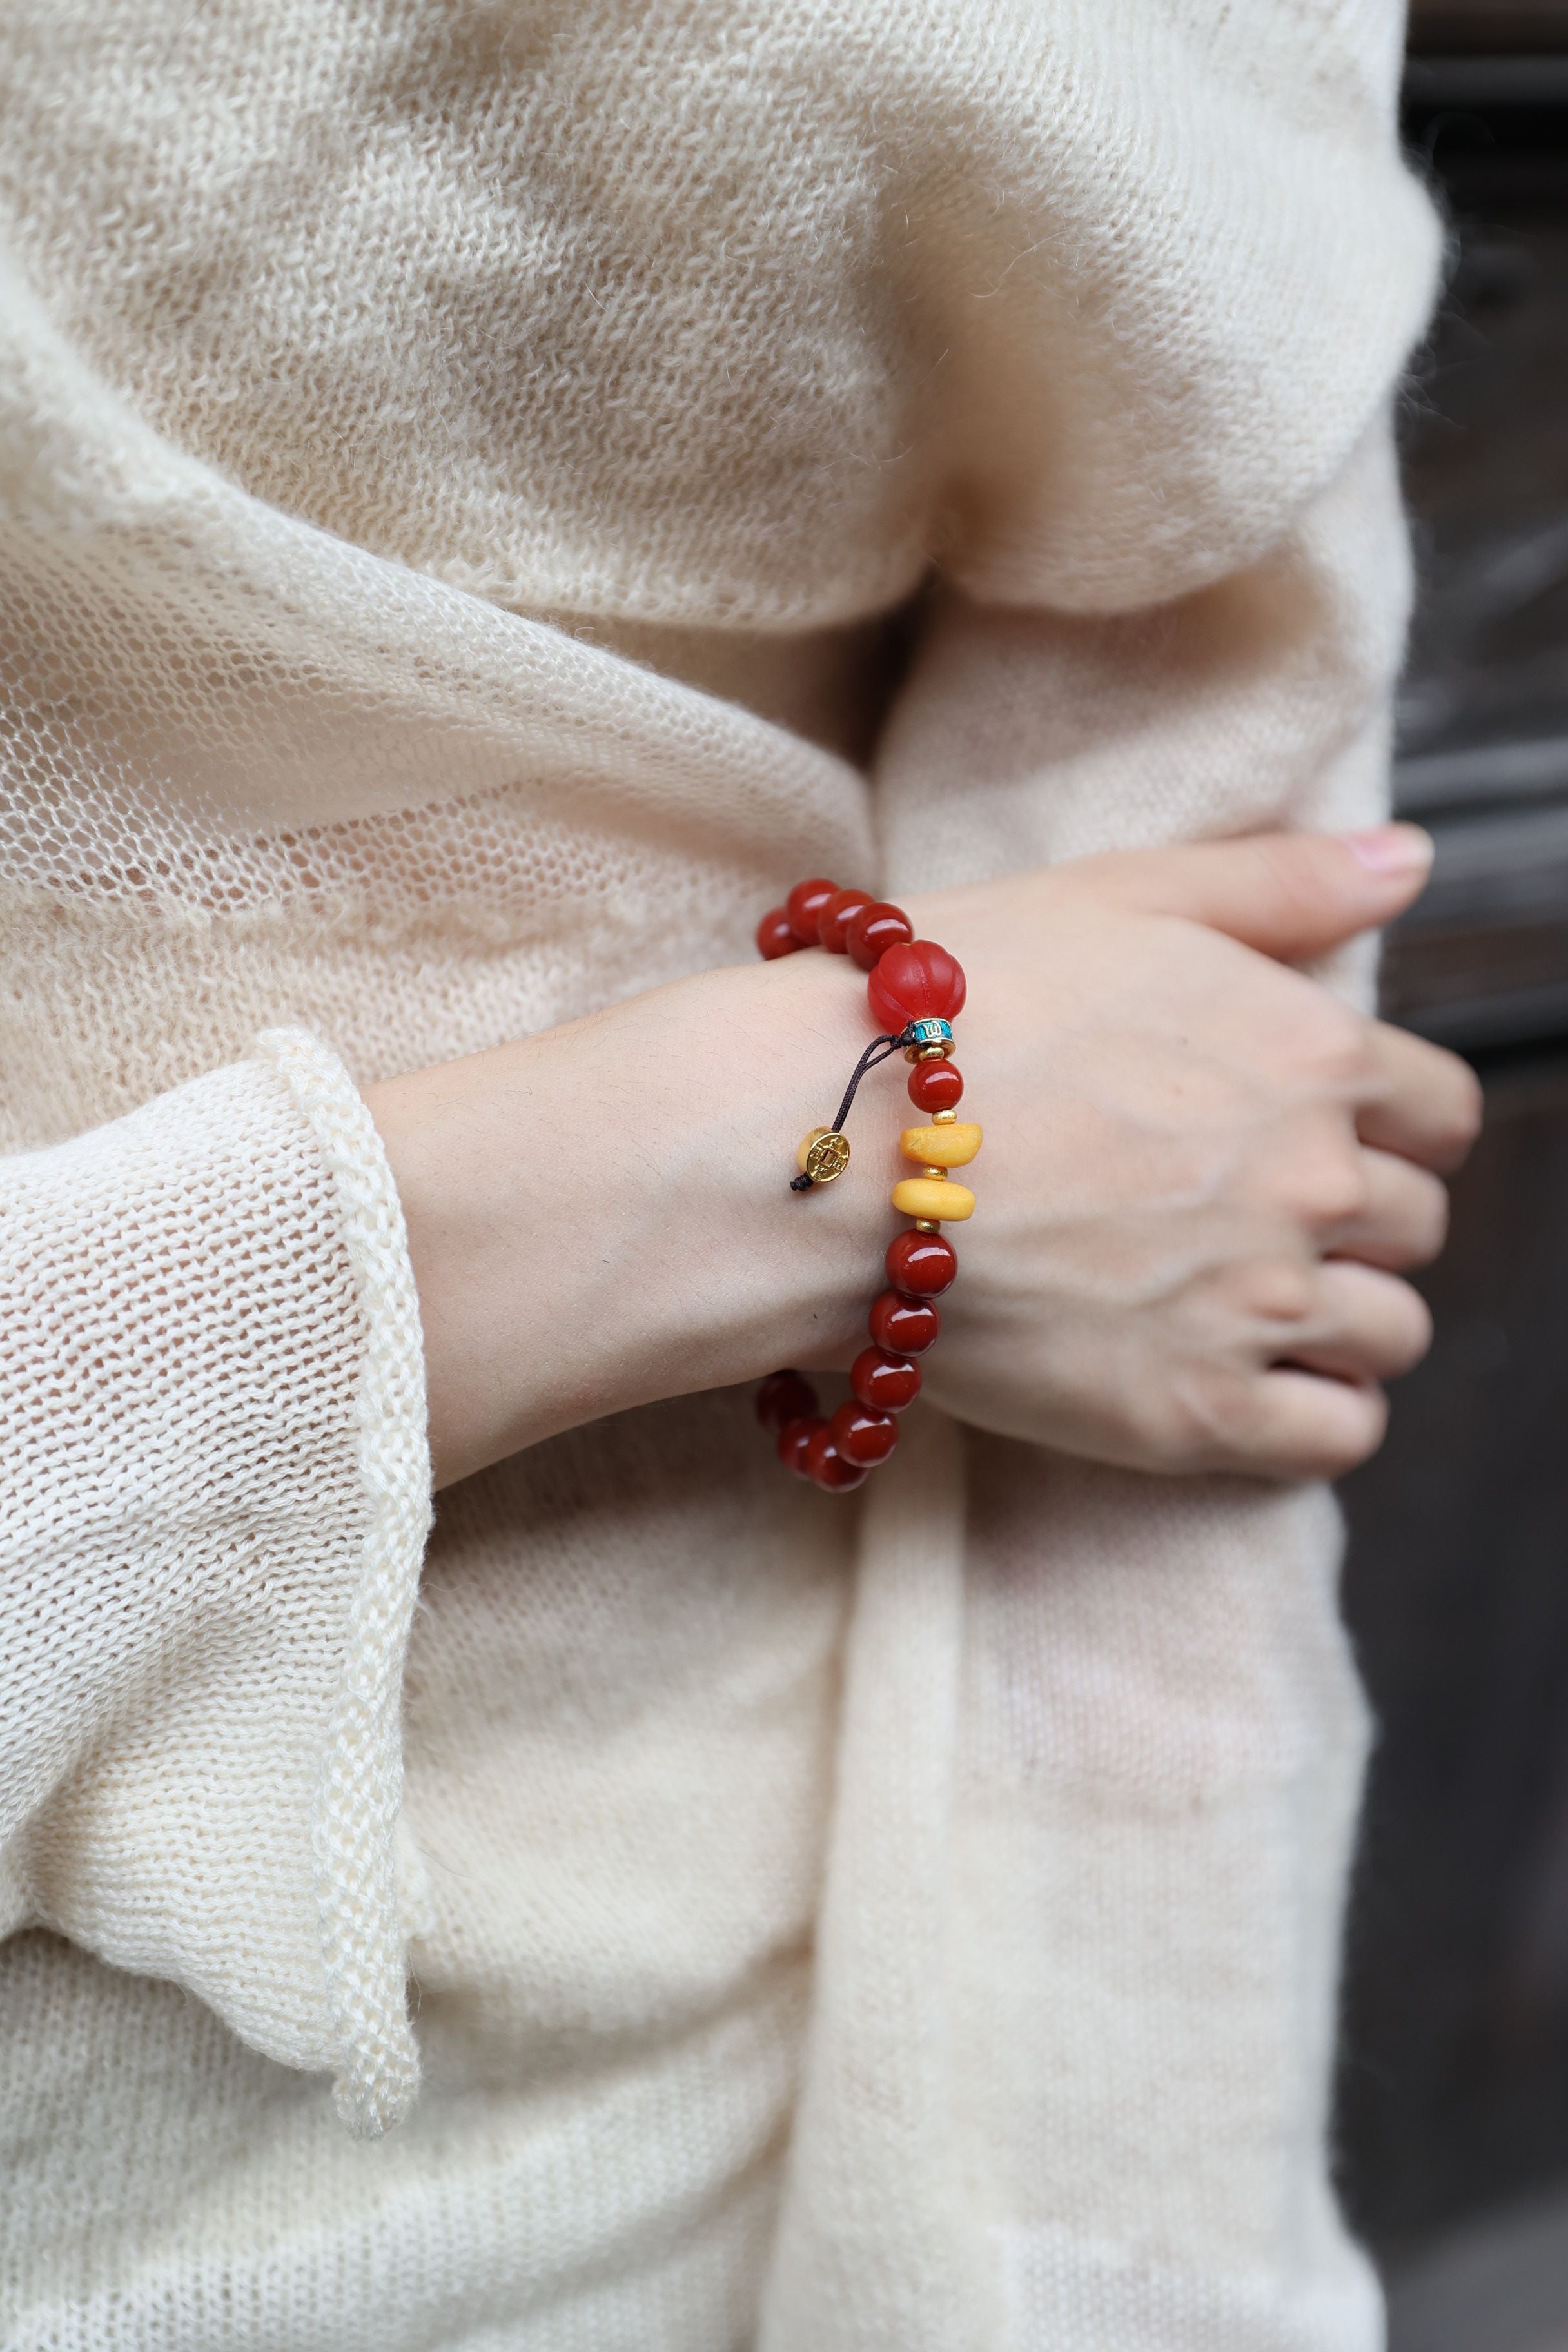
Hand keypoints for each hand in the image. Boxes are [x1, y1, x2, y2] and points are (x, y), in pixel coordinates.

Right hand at [367, 825, 1479, 1489]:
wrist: (820, 1147)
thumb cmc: (952, 1006)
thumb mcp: (1119, 896)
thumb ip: (1281, 881)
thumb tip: (1414, 861)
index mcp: (1309, 1054)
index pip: (1441, 1109)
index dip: (1387, 1119)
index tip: (1318, 1129)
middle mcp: (1310, 1181)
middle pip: (1415, 1222)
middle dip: (1352, 1214)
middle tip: (1248, 1211)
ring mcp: (1256, 1305)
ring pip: (1392, 1331)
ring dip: (1340, 1315)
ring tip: (1240, 1298)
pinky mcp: (1193, 1414)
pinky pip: (1338, 1433)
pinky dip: (1315, 1409)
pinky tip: (1246, 1376)